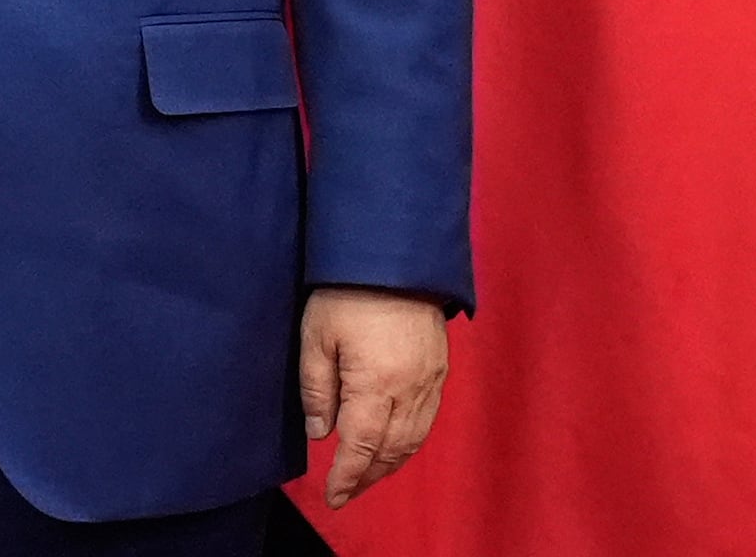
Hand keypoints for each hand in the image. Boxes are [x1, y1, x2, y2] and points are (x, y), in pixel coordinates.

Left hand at [299, 286, 447, 510]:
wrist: (394, 259)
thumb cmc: (347, 294)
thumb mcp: (316, 337)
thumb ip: (317, 388)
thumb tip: (321, 433)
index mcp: (376, 385)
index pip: (361, 447)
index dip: (347, 476)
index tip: (332, 495)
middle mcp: (409, 391)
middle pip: (390, 451)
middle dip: (367, 477)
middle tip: (345, 493)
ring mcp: (429, 382)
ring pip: (412, 440)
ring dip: (389, 464)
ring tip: (366, 477)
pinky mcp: (439, 370)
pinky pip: (426, 421)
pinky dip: (408, 442)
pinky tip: (393, 446)